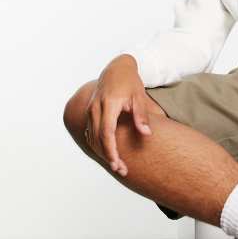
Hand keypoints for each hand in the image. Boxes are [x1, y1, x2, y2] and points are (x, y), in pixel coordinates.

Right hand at [84, 55, 152, 176]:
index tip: (119, 164)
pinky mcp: (89, 112)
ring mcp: (90, 110)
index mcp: (109, 104)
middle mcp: (96, 108)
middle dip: (108, 157)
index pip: (107, 133)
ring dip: (103, 153)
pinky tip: (108, 154)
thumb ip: (142, 115)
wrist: (116, 68)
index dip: (112, 151)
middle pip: (98, 139)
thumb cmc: (130, 82)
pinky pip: (90, 133)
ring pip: (92, 138)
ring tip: (118, 165)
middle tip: (122, 170)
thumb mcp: (139, 96)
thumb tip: (146, 134)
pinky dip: (98, 145)